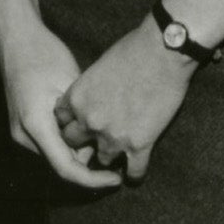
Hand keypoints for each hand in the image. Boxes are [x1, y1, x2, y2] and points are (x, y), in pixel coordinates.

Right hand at [0, 1, 118, 190]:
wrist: (15, 37)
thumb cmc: (44, 54)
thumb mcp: (72, 84)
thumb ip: (83, 119)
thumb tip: (98, 145)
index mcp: (35, 125)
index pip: (67, 169)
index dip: (94, 180)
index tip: (116, 179)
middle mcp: (23, 135)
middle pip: (62, 163)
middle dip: (89, 161)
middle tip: (117, 150)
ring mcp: (20, 132)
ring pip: (57, 154)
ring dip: (79, 149)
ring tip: (101, 131)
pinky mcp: (23, 126)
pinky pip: (50, 143)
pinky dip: (69, 140)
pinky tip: (85, 124)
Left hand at [52, 15, 194, 181]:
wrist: (163, 51)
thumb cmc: (133, 49)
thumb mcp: (100, 65)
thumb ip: (90, 88)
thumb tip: (93, 97)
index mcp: (77, 97)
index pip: (60, 119)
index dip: (70, 120)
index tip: (79, 121)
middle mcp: (90, 120)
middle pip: (75, 143)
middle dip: (84, 141)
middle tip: (96, 139)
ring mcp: (114, 136)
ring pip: (103, 161)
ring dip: (110, 156)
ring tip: (117, 155)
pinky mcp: (140, 145)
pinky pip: (134, 173)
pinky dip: (135, 174)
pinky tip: (135, 172)